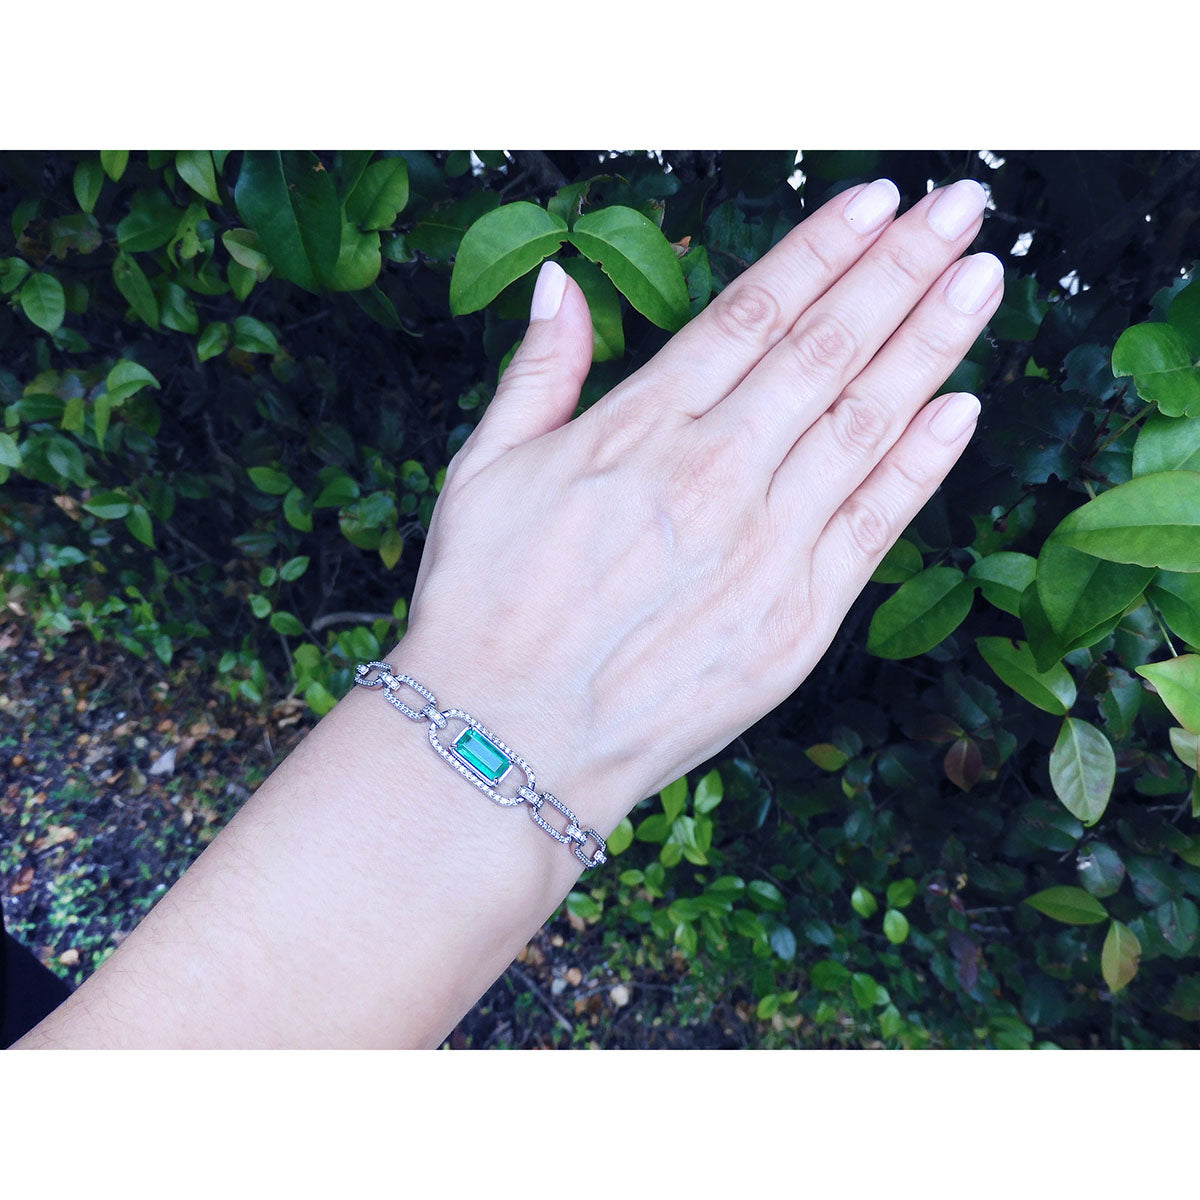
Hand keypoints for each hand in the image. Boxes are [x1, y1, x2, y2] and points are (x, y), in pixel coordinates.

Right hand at [402, 178, 1002, 826]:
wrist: (504, 743)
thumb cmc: (483, 610)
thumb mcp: (480, 473)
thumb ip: (537, 373)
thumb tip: (560, 284)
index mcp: (637, 430)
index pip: (752, 314)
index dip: (822, 250)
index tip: (874, 203)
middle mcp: (711, 476)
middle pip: (827, 349)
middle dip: (900, 270)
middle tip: (959, 212)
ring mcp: (763, 550)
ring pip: (865, 422)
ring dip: (931, 343)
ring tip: (981, 279)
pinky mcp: (795, 622)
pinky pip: (874, 525)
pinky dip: (921, 464)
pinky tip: (961, 407)